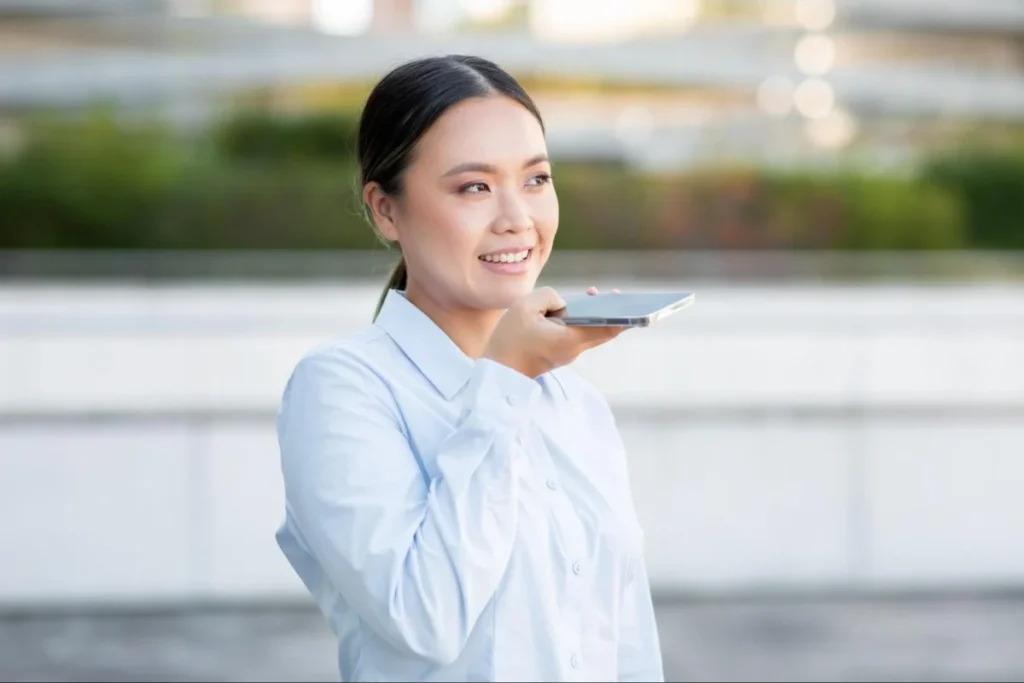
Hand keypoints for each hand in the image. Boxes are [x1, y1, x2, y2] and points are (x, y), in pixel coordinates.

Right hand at [483, 286, 624, 378]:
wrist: (500, 371)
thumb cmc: (511, 339)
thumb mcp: (525, 306)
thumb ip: (549, 296)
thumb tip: (563, 304)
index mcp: (571, 338)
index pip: (606, 327)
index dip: (619, 313)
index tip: (621, 299)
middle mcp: (575, 349)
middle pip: (604, 331)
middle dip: (610, 311)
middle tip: (613, 294)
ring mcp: (568, 353)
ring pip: (591, 333)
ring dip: (594, 315)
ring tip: (591, 295)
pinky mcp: (560, 354)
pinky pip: (578, 336)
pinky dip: (581, 322)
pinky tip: (573, 309)